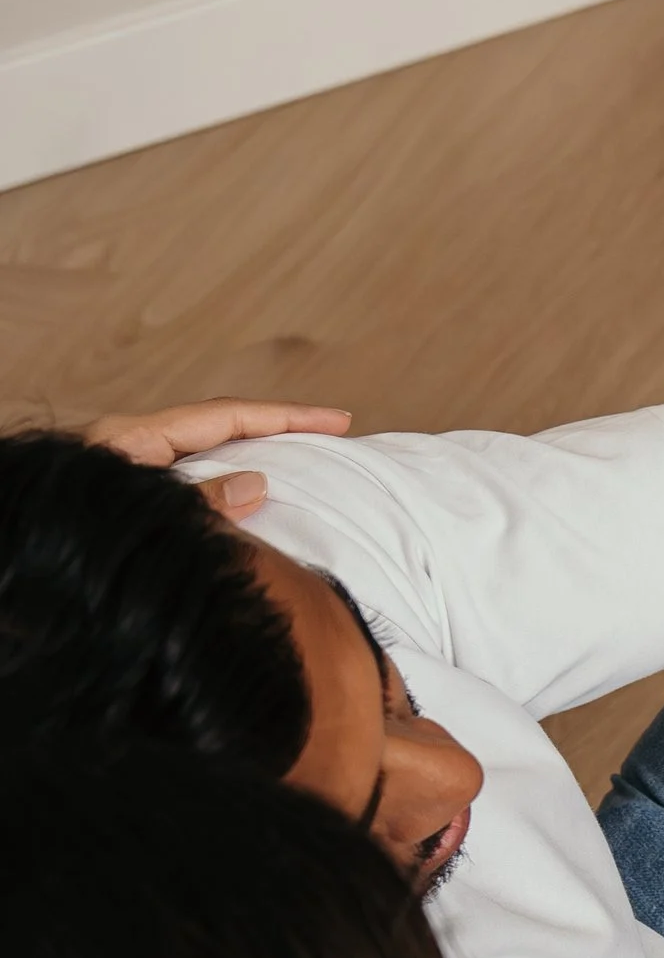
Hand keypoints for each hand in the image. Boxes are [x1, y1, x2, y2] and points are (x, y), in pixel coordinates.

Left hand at [82, 396, 352, 519]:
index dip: (287, 416)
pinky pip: (191, 479)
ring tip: (302, 464)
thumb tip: (255, 482)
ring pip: (206, 453)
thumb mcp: (135, 509)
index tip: (338, 419)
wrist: (12, 541)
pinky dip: (227, 483)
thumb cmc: (62, 522)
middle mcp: (136, 448)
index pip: (229, 417)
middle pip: (222, 426)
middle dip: (279, 427)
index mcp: (138, 439)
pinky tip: (246, 504)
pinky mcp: (130, 498)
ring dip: (255, 454)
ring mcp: (132, 470)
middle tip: (330, 433)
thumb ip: (195, 499)